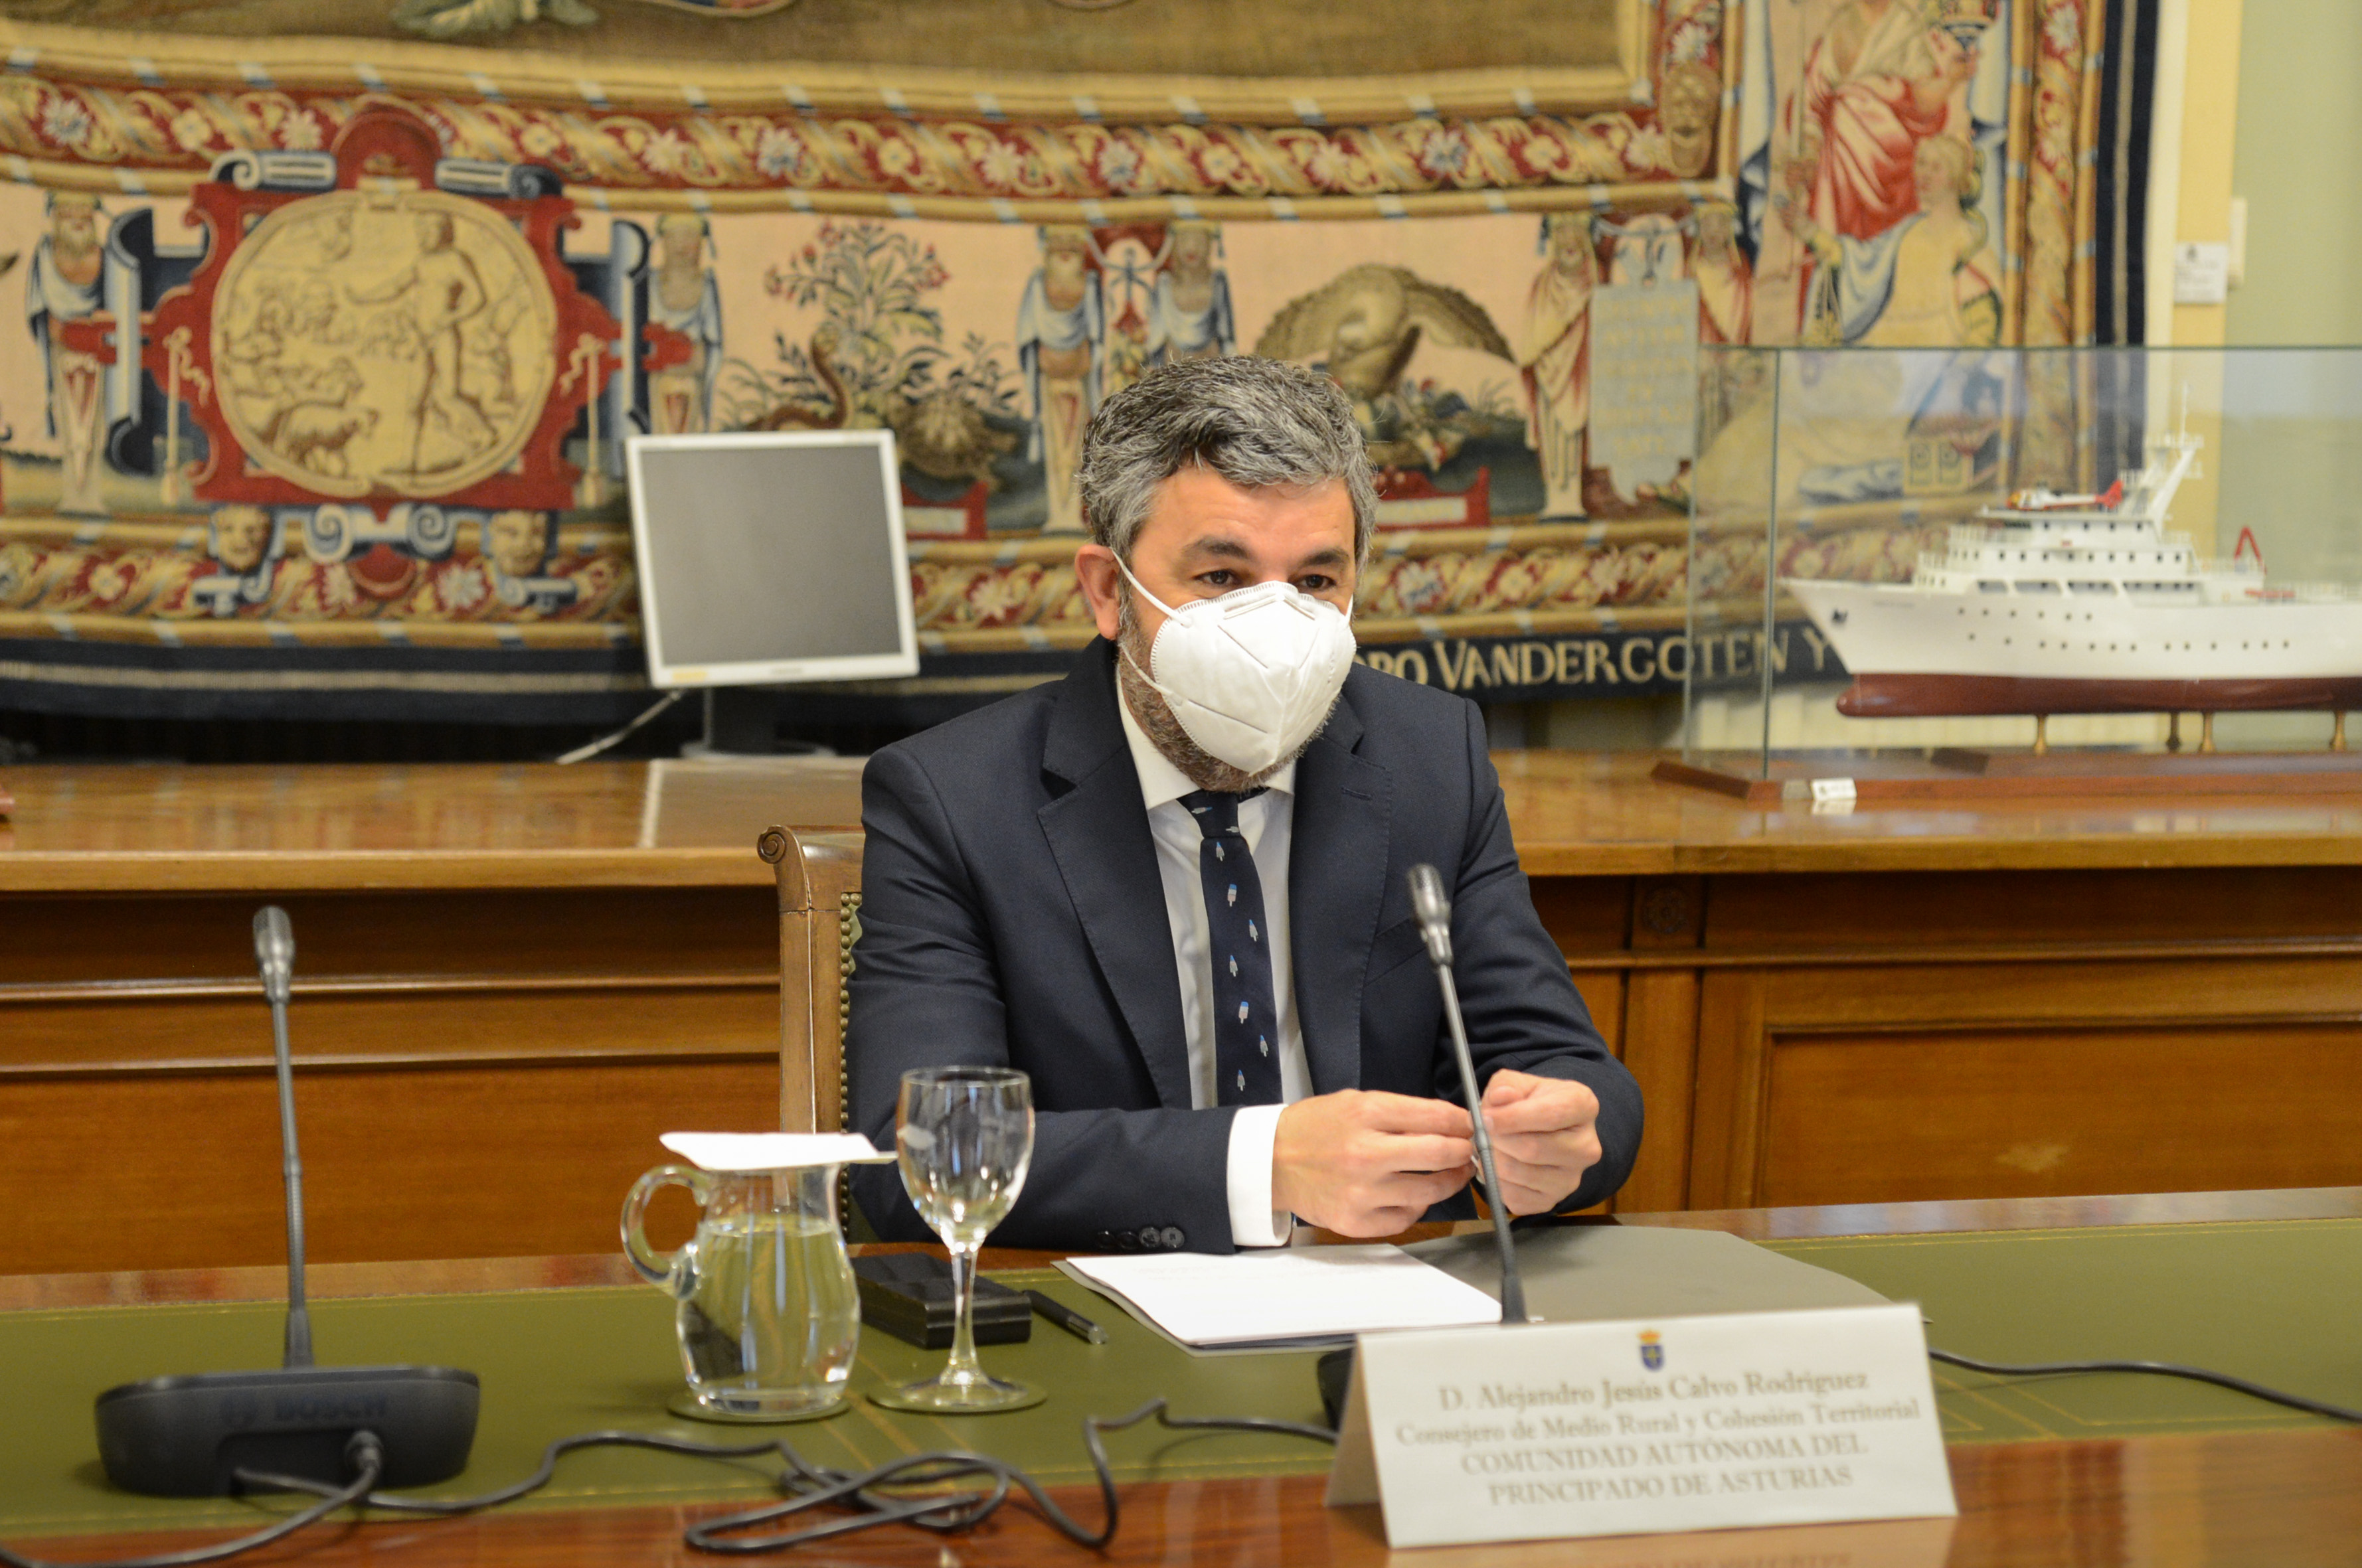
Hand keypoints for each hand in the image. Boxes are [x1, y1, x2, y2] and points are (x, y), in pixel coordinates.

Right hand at [1271, 1090, 1474, 1237]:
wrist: (1270, 1161)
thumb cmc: (1314, 1128)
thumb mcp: (1355, 1102)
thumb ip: (1400, 1112)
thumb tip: (1449, 1122)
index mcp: (1365, 1115)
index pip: (1434, 1117)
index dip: (1463, 1121)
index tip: (1470, 1125)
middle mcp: (1365, 1154)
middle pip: (1440, 1154)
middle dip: (1464, 1150)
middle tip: (1469, 1150)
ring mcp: (1360, 1192)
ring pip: (1429, 1191)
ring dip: (1449, 1181)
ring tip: (1452, 1174)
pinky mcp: (1355, 1221)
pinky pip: (1405, 1218)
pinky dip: (1417, 1207)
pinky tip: (1414, 1195)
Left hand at [1478, 1070, 1602, 1215]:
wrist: (1541, 1129)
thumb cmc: (1531, 1102)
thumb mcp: (1520, 1083)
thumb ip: (1506, 1085)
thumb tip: (1498, 1098)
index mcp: (1583, 1107)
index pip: (1550, 1116)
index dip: (1513, 1117)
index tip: (1486, 1117)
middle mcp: (1586, 1147)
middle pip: (1533, 1149)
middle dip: (1497, 1140)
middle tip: (1481, 1132)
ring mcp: (1572, 1178)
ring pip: (1521, 1174)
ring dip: (1493, 1160)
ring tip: (1487, 1146)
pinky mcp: (1553, 1201)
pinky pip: (1516, 1198)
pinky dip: (1496, 1182)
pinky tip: (1497, 1165)